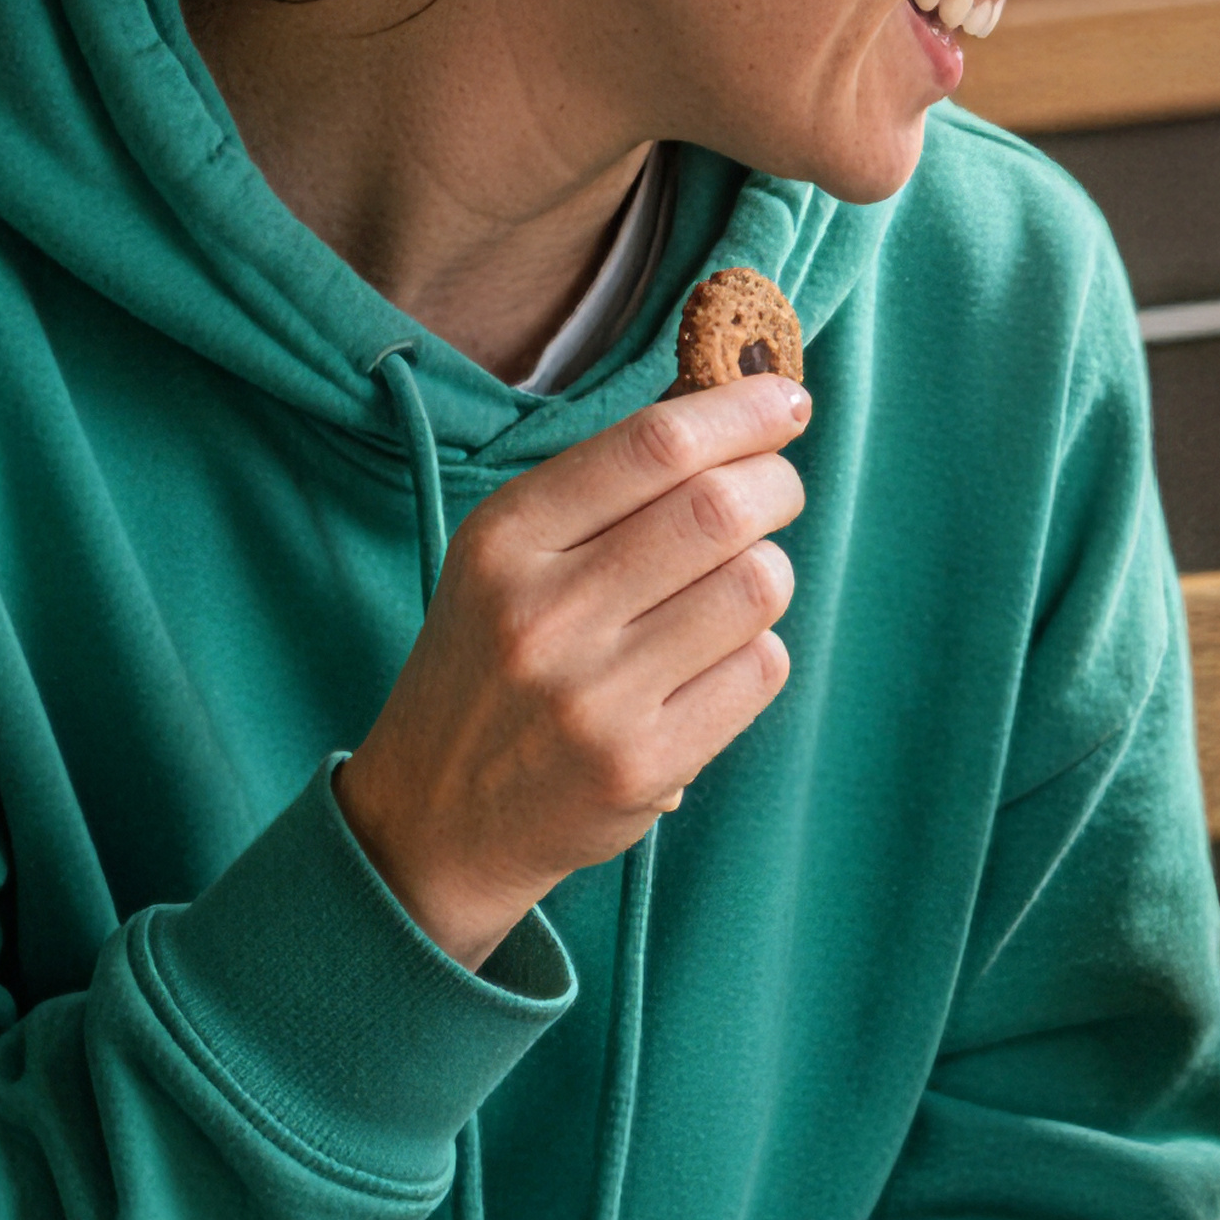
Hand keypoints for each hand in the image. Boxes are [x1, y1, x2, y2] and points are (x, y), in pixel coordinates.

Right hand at [339, 376, 809, 964]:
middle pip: (719, 508)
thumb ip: (603, 488)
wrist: (435, 819)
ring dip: (772, 572)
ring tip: (738, 583)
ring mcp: (595, 696)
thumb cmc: (492, 664)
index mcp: (506, 539)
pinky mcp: (643, 765)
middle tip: (779, 491)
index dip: (740, 411)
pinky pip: (761, 670)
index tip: (784, 401)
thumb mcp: (506, 558)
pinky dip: (759, 651)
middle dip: (777, 485)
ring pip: (757, 586)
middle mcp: (545, 613)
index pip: (654, 445)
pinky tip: (717, 660)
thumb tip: (729, 407)